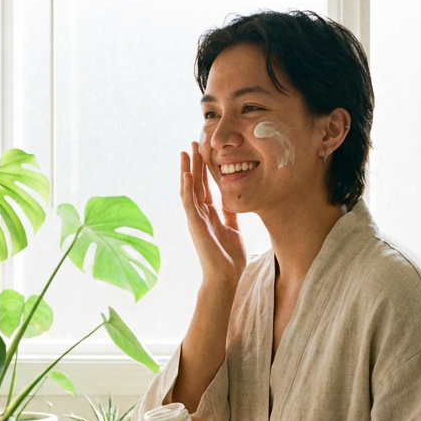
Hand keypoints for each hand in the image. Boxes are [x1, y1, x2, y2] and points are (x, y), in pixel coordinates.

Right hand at [181, 144, 245, 288]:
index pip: (206, 186)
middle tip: (193, 143)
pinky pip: (189, 203)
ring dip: (187, 170)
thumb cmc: (230, 257)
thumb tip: (233, 200)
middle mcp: (200, 214)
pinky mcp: (195, 225)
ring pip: (189, 189)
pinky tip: (187, 174)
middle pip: (196, 183)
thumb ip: (230, 214)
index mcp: (210, 214)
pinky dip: (187, 188)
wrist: (226, 277)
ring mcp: (196, 219)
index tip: (205, 151)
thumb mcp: (234, 228)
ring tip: (185, 151)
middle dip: (194, 163)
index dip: (205, 169)